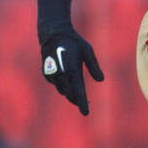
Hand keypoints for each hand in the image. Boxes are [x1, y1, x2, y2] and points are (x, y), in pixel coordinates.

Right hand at [38, 0, 103, 115]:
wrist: (53, 34)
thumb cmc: (74, 42)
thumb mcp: (88, 51)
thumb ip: (94, 66)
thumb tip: (101, 80)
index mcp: (72, 69)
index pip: (78, 91)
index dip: (82, 103)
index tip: (86, 113)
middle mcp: (61, 74)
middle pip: (70, 94)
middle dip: (78, 100)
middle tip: (86, 103)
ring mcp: (52, 74)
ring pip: (63, 90)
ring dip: (70, 93)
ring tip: (79, 95)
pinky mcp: (46, 73)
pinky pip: (57, 84)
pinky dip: (63, 85)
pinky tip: (67, 81)